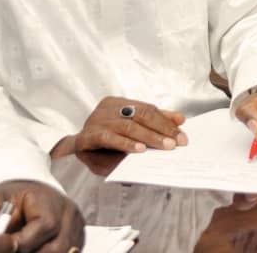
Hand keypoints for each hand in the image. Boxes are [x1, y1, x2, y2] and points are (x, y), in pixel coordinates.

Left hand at [0, 181, 84, 251]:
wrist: (33, 199)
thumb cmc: (14, 200)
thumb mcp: (0, 199)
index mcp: (52, 202)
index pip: (44, 227)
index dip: (22, 244)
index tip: (5, 248)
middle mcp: (70, 215)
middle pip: (57, 248)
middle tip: (11, 251)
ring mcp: (76, 230)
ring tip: (23, 251)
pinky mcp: (77, 242)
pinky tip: (32, 251)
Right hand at [50, 96, 187, 156]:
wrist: (73, 153)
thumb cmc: (106, 141)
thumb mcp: (131, 130)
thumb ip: (154, 122)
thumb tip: (180, 119)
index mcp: (118, 103)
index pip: (147, 109)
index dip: (166, 121)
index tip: (182, 136)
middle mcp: (106, 108)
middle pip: (140, 115)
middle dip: (161, 129)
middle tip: (176, 143)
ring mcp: (95, 120)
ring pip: (127, 126)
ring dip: (148, 137)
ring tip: (164, 146)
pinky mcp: (86, 136)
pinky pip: (109, 138)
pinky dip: (126, 143)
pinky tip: (139, 149)